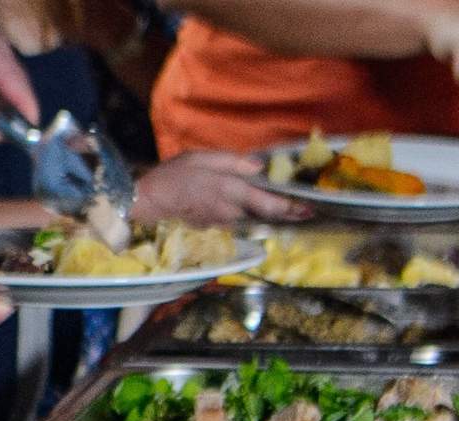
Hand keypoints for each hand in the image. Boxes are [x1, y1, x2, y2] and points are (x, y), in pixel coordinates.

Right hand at [132, 152, 312, 223]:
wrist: (150, 200)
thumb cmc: (174, 174)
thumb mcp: (202, 158)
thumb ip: (232, 162)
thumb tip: (258, 168)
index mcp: (229, 189)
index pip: (266, 202)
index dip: (289, 208)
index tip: (308, 211)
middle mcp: (230, 209)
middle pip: (264, 214)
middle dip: (286, 213)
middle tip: (307, 213)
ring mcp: (222, 220)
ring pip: (250, 216)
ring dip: (266, 213)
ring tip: (286, 210)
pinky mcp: (213, 225)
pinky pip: (235, 218)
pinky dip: (245, 213)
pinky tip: (247, 208)